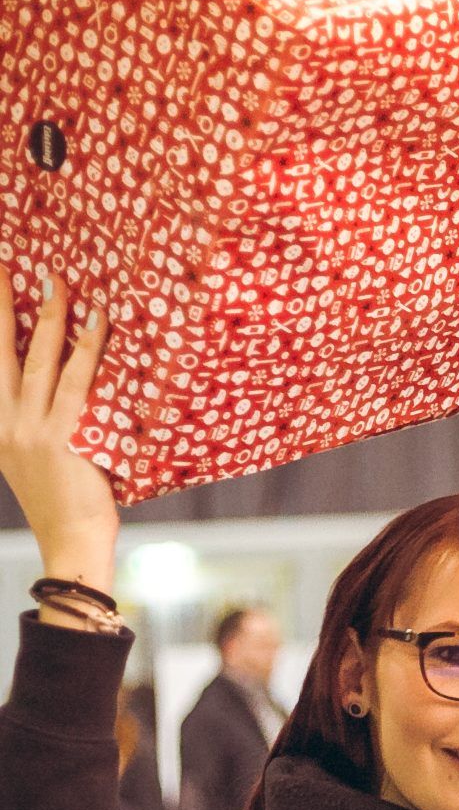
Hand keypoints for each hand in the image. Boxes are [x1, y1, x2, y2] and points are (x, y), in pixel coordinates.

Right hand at [1, 274, 116, 605]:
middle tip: (9, 268)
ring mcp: (34, 430)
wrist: (71, 542)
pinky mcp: (65, 438)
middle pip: (3, 352)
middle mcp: (7, 423)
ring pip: (41, 360)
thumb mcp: (33, 458)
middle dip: (5, 307)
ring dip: (52, 319)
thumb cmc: (64, 501)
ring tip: (60, 284)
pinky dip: (88, 351)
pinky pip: (79, 384)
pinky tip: (98, 325)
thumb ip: (37, 423)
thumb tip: (61, 383)